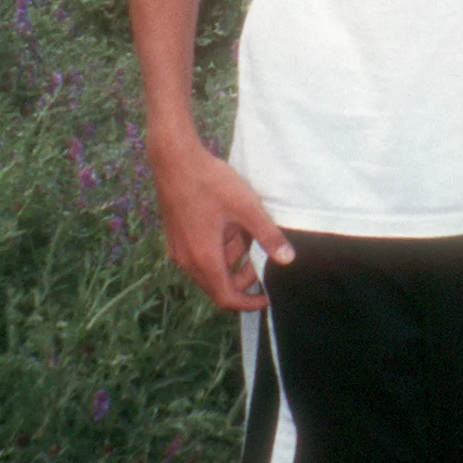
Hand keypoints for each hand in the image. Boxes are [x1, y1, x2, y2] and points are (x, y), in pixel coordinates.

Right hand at [148, 135, 293, 311]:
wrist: (174, 159)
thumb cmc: (210, 182)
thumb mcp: (246, 207)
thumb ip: (267, 235)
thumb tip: (288, 260)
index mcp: (204, 258)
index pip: (226, 297)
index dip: (249, 303)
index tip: (267, 296)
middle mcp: (187, 260)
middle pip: (218, 285)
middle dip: (243, 279)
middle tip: (262, 259)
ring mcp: (179, 249)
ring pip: (210, 268)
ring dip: (231, 260)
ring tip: (247, 234)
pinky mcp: (177, 237)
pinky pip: (201, 255)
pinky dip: (219, 249)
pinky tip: (231, 226)